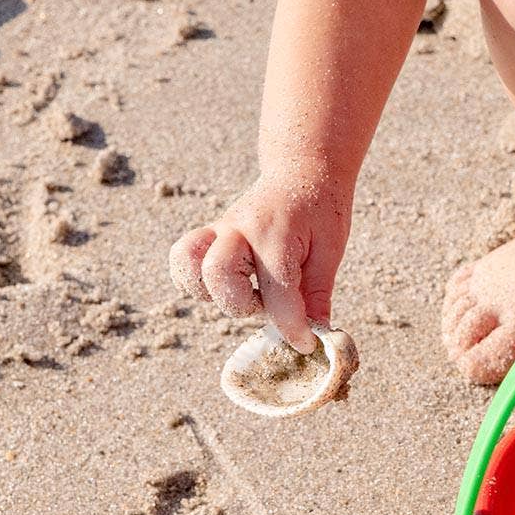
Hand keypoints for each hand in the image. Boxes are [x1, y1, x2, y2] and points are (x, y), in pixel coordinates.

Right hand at [168, 174, 350, 352]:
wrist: (301, 170)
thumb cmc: (320, 210)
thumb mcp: (330, 249)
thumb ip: (318, 292)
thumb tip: (317, 334)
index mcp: (275, 233)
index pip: (277, 292)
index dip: (291, 327)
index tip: (305, 344)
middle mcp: (239, 229)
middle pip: (217, 275)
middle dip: (243, 305)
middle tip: (269, 305)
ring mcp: (219, 230)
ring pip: (190, 266)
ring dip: (214, 294)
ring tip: (246, 294)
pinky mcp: (210, 235)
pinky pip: (184, 259)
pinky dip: (194, 281)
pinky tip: (226, 287)